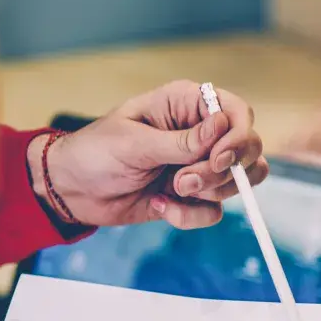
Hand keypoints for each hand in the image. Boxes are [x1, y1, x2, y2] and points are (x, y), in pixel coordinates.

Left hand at [32, 81, 268, 229]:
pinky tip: (160, 205)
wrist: (72, 191)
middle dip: (223, 172)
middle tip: (185, 180)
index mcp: (186, 104)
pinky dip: (189, 215)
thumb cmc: (94, 153)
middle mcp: (200, 133)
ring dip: (207, 194)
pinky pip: (214, 211)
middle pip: (248, 149)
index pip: (237, 112)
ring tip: (170, 190)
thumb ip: (181, 141)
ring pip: (238, 182)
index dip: (237, 136)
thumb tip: (222, 125)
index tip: (218, 159)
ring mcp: (199, 165)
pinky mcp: (193, 196)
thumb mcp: (134, 143)